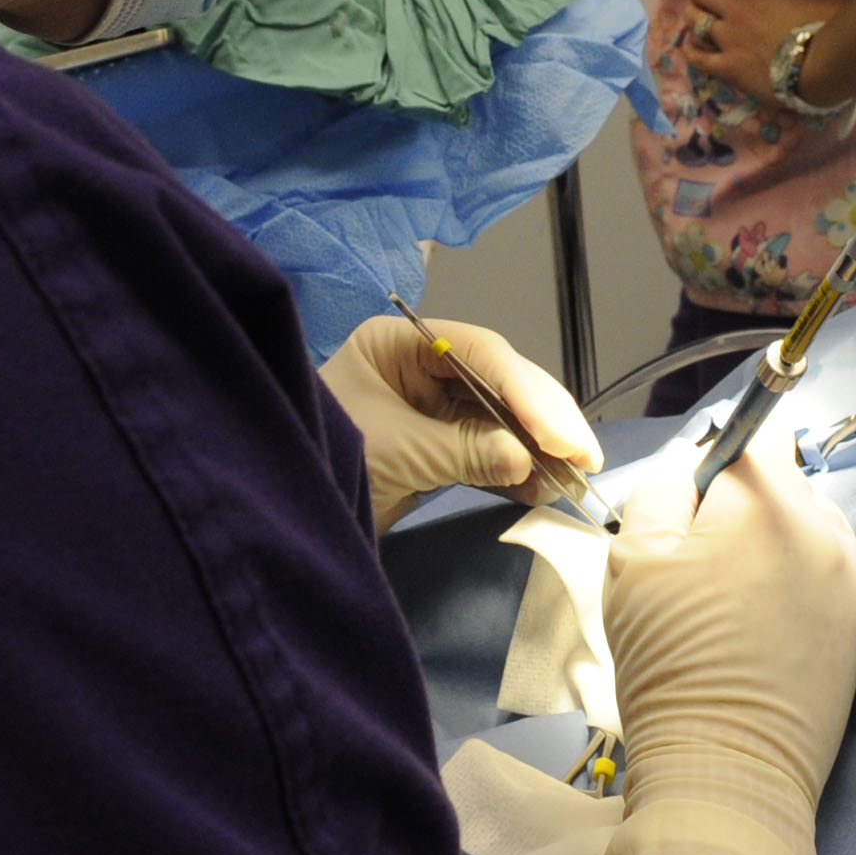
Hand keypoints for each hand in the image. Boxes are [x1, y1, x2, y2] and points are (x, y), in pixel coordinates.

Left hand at [316, 314, 599, 532]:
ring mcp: (426, 408)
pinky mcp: (429, 449)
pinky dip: (512, 472)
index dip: (529, 392)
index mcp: (399, 343)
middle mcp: (418, 367)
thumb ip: (464, 450)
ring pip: (498, 420)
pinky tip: (540, 488)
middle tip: (584, 458)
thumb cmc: (318, 455)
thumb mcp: (395, 450)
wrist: (271, 510)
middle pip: (498, 384)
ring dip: (536, 450)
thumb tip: (525, 460)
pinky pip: (482, 453)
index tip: (562, 435)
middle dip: (542, 422)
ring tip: (572, 479)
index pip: (482, 354)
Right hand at [597, 429, 855, 854]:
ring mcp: (850, 581)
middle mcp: (825, 530)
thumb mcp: (633, 558)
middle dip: (741, 507)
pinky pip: (823, 576)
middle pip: (782, 484)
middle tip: (698, 565)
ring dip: (772, 546)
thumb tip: (692, 468)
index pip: (754, 436)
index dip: (715, 460)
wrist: (725, 769)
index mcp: (768, 503)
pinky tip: (760, 630)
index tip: (689, 507)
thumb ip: (663, 488)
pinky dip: (793, 587)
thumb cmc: (669, 661)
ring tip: (731, 602)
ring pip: (805, 529)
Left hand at [682, 0, 855, 111]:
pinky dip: (691, 49)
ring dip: (691, 13)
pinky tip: (689, 46)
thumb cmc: (831, 28)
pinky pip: (698, 58)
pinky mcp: (728, 69)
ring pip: (694, 20)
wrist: (821, 71)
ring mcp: (728, 41)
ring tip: (692, 11)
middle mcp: (736, 10)